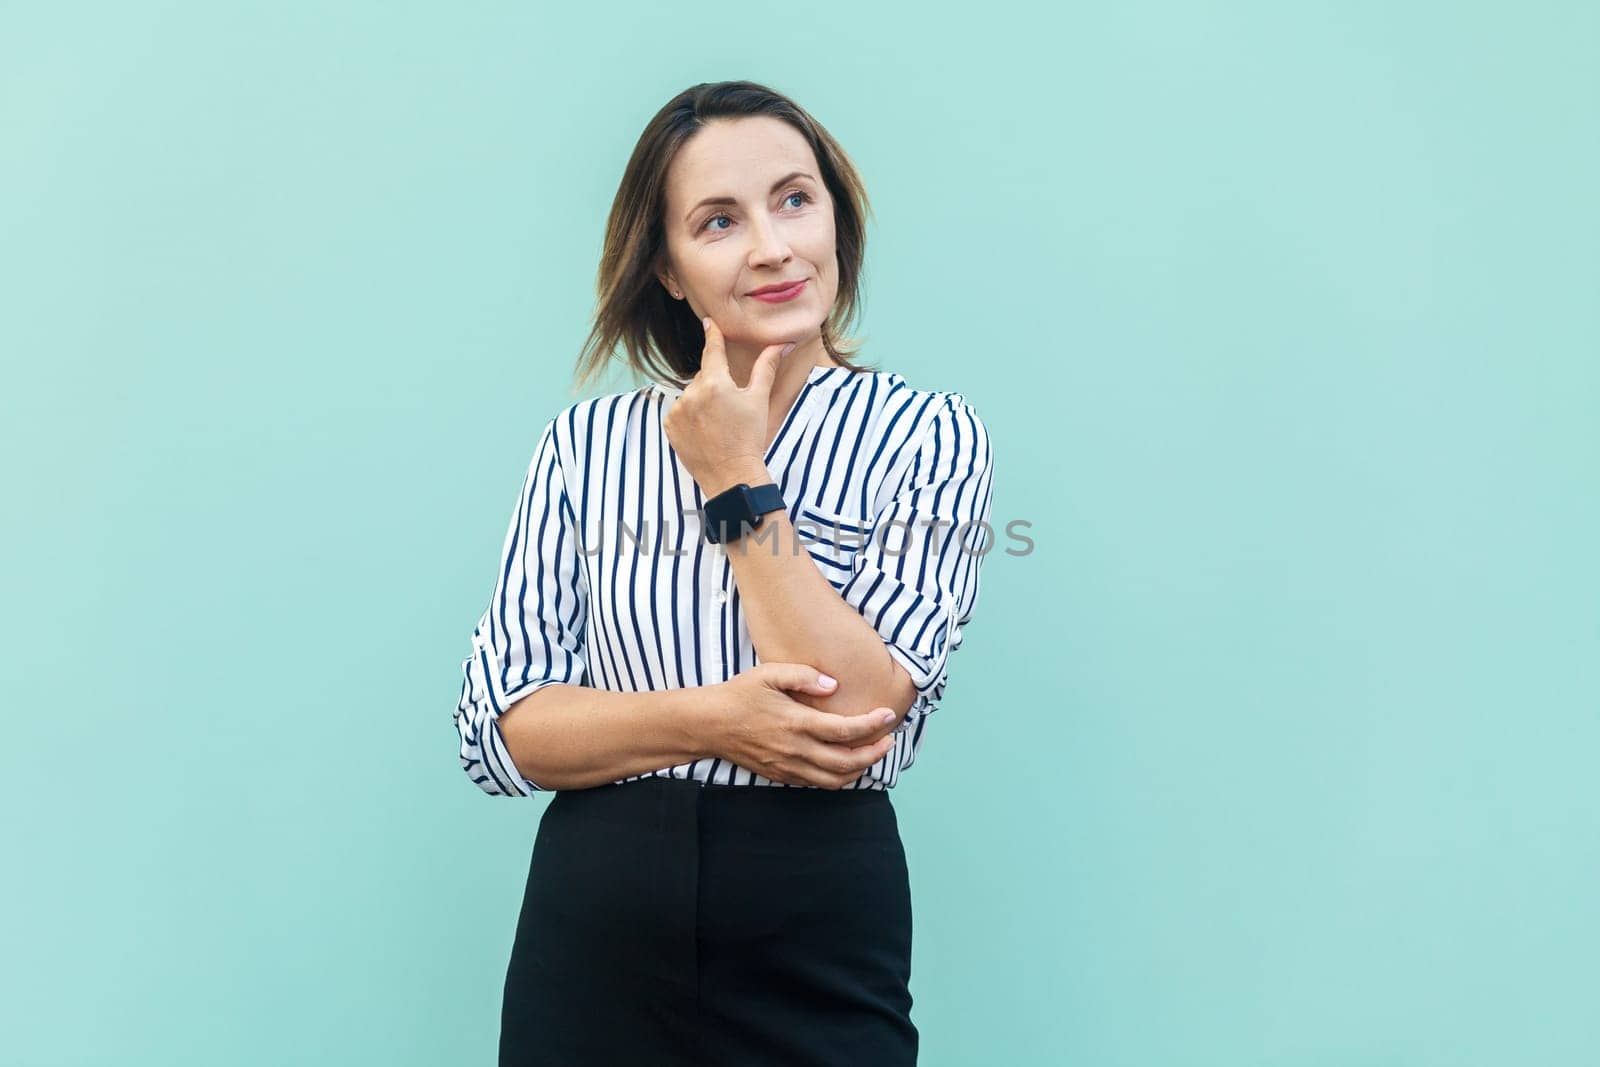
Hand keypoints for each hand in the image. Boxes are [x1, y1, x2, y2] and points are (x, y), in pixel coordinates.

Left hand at [661, 316, 794, 494]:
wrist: (732, 475)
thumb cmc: (750, 437)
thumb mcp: (759, 400)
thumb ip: (766, 368)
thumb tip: (781, 344)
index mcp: (715, 383)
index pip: (712, 350)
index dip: (712, 335)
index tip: (708, 322)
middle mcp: (692, 393)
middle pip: (704, 377)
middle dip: (716, 385)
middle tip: (731, 408)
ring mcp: (677, 410)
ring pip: (691, 395)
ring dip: (702, 402)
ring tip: (718, 424)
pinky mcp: (669, 426)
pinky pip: (679, 412)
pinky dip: (690, 416)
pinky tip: (705, 431)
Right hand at [708, 663, 899, 789]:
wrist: (709, 725)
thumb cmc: (739, 695)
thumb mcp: (769, 674)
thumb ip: (804, 676)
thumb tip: (833, 685)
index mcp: (797, 723)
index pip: (845, 731)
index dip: (872, 725)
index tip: (888, 716)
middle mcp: (796, 750)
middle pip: (847, 762)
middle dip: (874, 753)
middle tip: (889, 740)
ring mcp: (789, 767)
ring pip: (835, 780)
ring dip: (859, 770)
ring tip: (872, 754)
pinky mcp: (781, 776)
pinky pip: (817, 784)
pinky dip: (838, 778)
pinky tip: (845, 764)